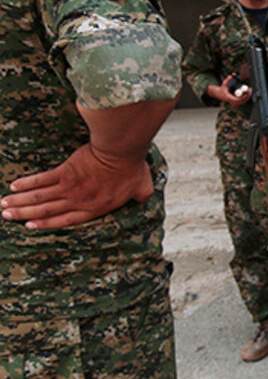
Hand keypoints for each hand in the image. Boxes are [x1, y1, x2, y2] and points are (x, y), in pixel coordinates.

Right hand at [1, 143, 153, 228]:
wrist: (120, 152)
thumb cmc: (132, 168)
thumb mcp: (142, 187)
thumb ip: (140, 196)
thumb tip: (142, 198)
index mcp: (96, 207)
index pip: (67, 220)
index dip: (48, 224)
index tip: (31, 226)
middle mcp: (79, 200)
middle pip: (47, 211)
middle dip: (25, 214)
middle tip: (7, 217)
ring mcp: (70, 187)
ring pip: (40, 198)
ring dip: (20, 202)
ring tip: (4, 206)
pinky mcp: (64, 172)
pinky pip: (41, 180)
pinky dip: (27, 184)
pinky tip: (14, 186)